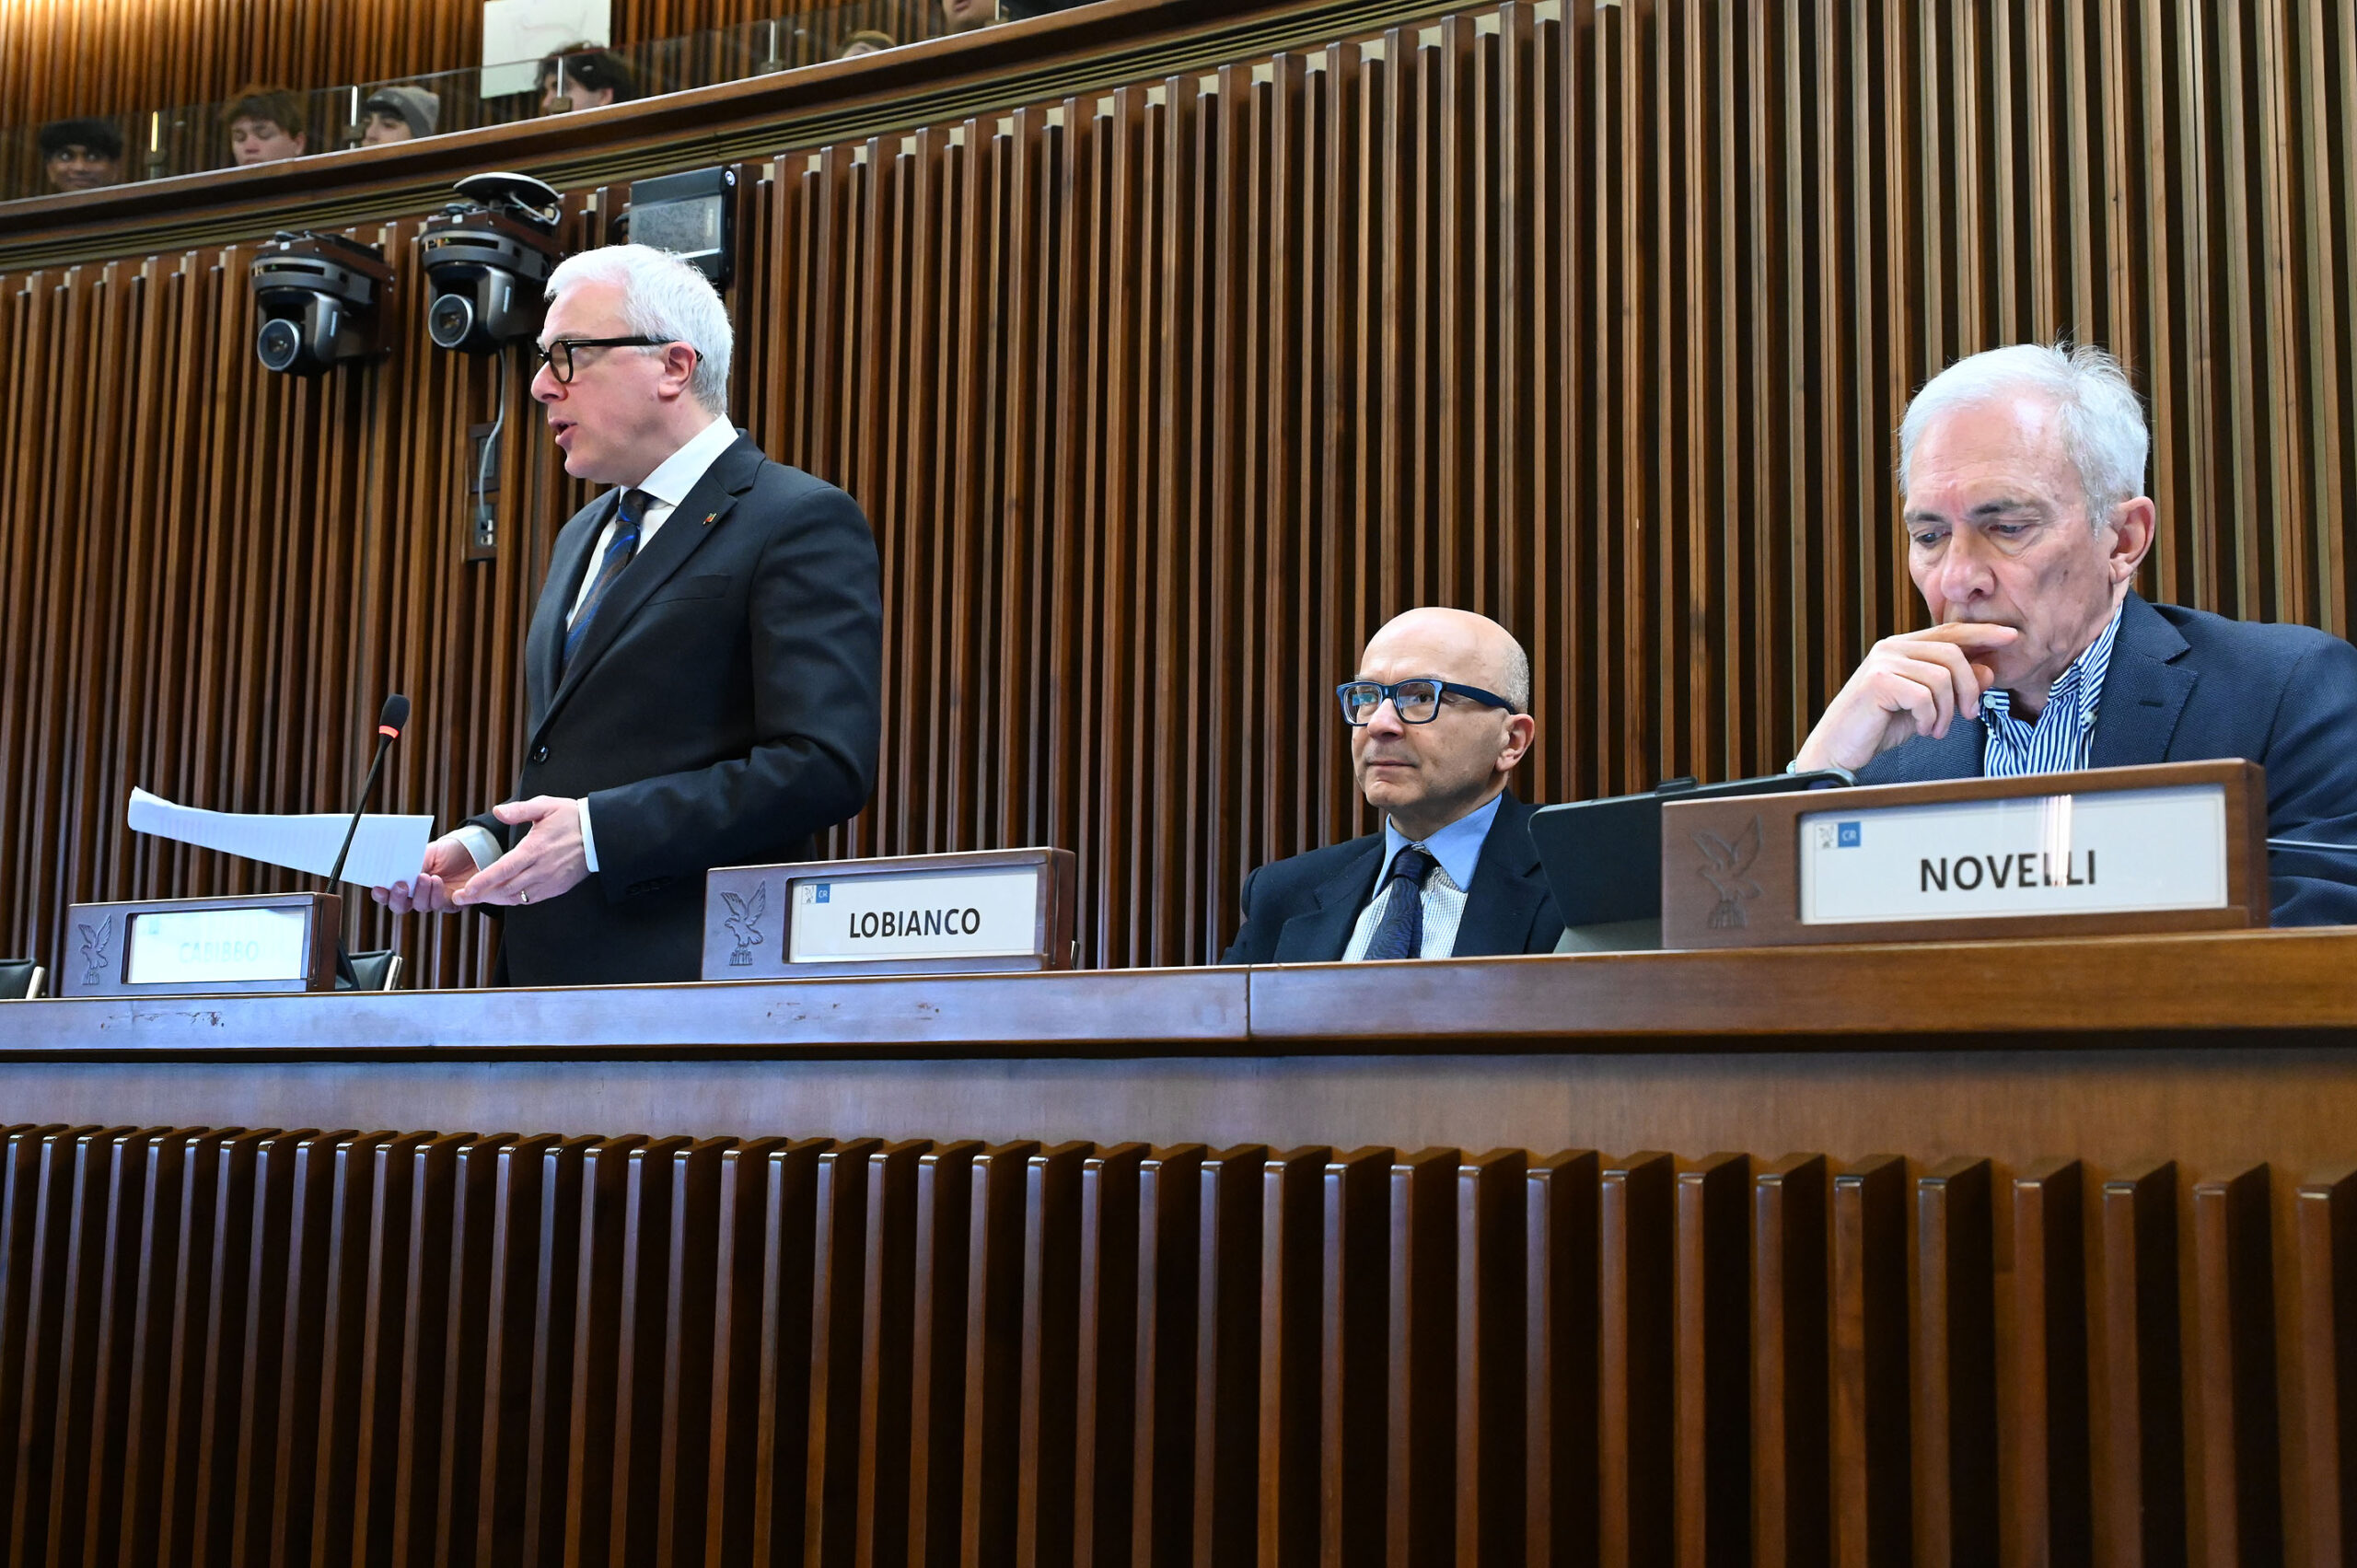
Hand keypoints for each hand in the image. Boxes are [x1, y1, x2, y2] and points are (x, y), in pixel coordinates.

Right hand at [372, 833, 479, 914]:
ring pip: (420, 906)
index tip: (378, 887)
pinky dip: (437, 894)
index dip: (381, 894)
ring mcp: (434, 900)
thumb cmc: (448, 851)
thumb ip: (412, 862)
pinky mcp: (452, 903)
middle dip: (398, 898)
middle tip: (402, 885)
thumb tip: (397, 869)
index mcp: (406, 880)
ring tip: (427, 876)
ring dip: (421, 892)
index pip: (387, 893)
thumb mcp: (428, 852)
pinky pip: (440, 905)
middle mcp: (417, 894)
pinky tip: (438, 881)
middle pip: (400, 907)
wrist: (474, 851)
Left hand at [452, 796, 588, 906]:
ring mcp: (549, 881)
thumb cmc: (572, 818)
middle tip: (462, 897)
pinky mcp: (556, 888)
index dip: (483, 882)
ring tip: (478, 897)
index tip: (466, 891)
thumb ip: (519, 810)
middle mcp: (541, 869)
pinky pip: (530, 899)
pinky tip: (504, 895)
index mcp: (534, 849)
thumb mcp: (546, 806)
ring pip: (516, 897)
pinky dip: (514, 899)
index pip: (503, 870)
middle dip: (481, 895)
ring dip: (496, 899)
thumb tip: (498, 811)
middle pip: (505, 888)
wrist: (599, 835)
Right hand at [1792, 622, 2021, 771]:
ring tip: (1938, 729)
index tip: (2012, 636)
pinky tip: (1924, 730)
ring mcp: (1883, 662)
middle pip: (1952, 654)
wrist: (1838, 748)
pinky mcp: (1878, 682)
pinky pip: (1924, 696)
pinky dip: (1931, 718)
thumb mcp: (1926, 706)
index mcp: (1903, 647)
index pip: (1950, 632)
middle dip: (1969, 688)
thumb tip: (1988, 671)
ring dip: (1948, 710)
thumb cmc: (1877, 727)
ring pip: (1942, 677)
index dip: (1983, 633)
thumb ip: (1953, 687)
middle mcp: (1892, 648)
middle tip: (1970, 714)